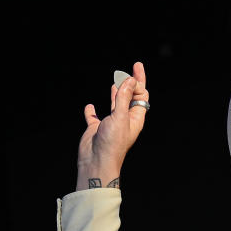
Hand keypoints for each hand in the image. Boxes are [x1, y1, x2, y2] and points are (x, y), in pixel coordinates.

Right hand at [76, 61, 148, 189]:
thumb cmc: (112, 143)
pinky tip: (90, 106)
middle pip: (130, 98)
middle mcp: (124, 119)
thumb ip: (123, 98)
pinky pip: (94, 117)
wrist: (97, 161)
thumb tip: (130, 81)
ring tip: (116, 82)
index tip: (135, 69)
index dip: (138, 82)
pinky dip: (91, 111)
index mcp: (135, 117)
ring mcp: (110, 123)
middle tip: (131, 70)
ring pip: (115, 105)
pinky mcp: (96, 128)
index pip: (141, 96)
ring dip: (115, 94)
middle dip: (130, 84)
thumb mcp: (120, 116)